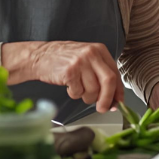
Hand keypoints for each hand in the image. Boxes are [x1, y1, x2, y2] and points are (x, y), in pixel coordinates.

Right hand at [5, 40, 124, 112]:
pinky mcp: (69, 71)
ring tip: (79, 90)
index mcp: (100, 50)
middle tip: (102, 108)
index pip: (116, 73)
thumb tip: (114, 98)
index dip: (118, 91)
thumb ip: (101, 74)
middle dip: (107, 99)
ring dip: (87, 97)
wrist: (40, 56)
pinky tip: (70, 86)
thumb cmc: (64, 60)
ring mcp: (80, 62)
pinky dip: (75, 94)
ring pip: (93, 90)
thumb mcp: (87, 59)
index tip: (118, 102)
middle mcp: (92, 54)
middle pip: (109, 81)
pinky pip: (78, 92)